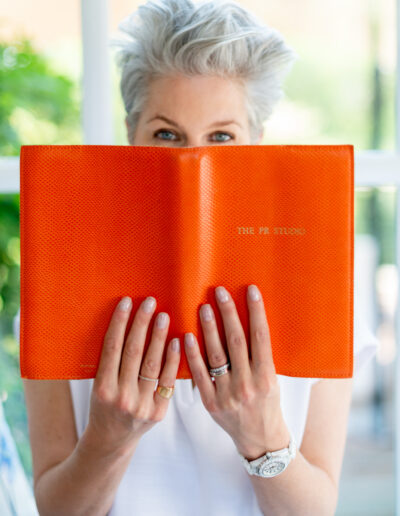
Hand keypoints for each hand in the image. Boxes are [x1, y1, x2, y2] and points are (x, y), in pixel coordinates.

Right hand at [84, 295, 180, 456]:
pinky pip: (168, 381)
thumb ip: (110, 362)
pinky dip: (173, 360)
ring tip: (164, 316)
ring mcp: (142, 406)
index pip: (112, 348)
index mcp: (102, 388)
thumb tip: (126, 323)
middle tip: (150, 302)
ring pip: (152, 364)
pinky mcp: (159, 412)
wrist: (111, 441)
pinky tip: (176, 341)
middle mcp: (121, 397)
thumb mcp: (98, 386)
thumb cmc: (103, 406)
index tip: (127, 302)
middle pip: (134, 352)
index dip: (120, 323)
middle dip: (142, 324)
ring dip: (159, 337)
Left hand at [184, 284, 289, 460]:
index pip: (261, 337)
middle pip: (236, 341)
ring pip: (216, 355)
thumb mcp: (272, 379)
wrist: (260, 438)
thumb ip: (260, 355)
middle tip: (219, 292)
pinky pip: (199, 375)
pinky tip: (187, 336)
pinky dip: (192, 354)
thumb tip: (248, 320)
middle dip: (228, 314)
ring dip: (209, 329)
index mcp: (267, 376)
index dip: (256, 311)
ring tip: (203, 307)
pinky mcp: (211, 403)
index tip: (250, 290)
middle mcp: (248, 384)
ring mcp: (228, 394)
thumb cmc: (268, 402)